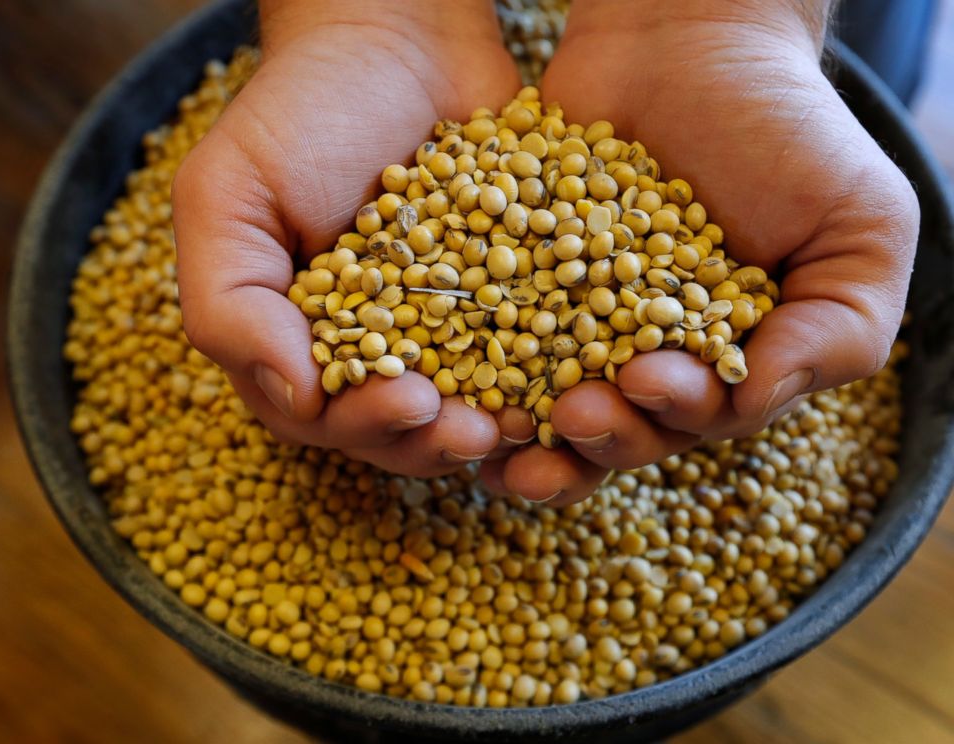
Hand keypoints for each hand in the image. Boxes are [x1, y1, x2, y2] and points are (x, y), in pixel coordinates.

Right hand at [173, 0, 521, 475]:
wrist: (397, 39)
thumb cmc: (301, 113)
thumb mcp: (228, 197)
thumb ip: (230, 305)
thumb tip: (298, 400)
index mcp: (301, 340)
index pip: (326, 416)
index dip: (368, 423)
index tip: (409, 402)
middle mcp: (376, 347)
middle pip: (403, 426)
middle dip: (437, 438)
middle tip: (475, 431)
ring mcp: (445, 326)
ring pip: (469, 404)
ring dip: (497, 424)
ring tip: (529, 423)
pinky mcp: (508, 296)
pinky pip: (531, 349)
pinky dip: (550, 372)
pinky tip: (577, 377)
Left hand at [481, 0, 918, 502]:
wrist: (687, 39)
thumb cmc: (785, 128)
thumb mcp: (860, 223)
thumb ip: (842, 325)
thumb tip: (761, 397)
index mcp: (718, 360)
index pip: (696, 418)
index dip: (673, 415)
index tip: (651, 377)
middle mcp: (641, 355)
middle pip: (614, 427)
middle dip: (594, 435)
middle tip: (571, 414)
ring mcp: (570, 322)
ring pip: (541, 405)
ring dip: (521, 434)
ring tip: (495, 436)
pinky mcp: (512, 283)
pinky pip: (483, 334)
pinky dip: (466, 364)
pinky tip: (445, 378)